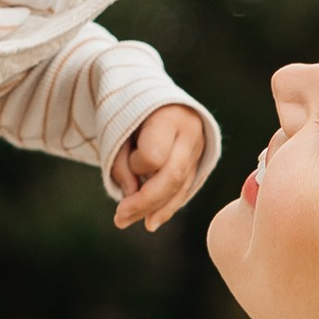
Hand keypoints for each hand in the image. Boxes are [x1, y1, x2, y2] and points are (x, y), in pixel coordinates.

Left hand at [111, 101, 203, 234]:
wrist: (155, 96)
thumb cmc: (130, 112)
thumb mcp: (118, 128)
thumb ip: (121, 162)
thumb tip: (131, 198)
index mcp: (171, 116)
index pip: (153, 156)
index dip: (133, 165)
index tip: (124, 155)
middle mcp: (191, 133)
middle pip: (172, 178)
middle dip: (145, 202)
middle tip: (119, 219)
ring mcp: (199, 149)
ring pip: (180, 188)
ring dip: (155, 209)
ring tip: (128, 222)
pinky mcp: (199, 162)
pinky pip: (184, 190)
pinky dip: (167, 206)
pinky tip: (151, 221)